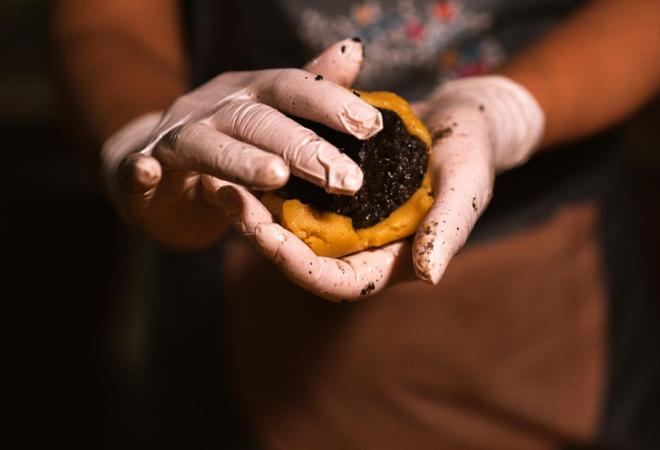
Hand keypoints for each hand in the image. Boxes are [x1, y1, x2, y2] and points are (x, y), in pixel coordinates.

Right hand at [101, 38, 380, 248]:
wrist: (159, 161)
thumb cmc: (230, 141)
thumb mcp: (272, 111)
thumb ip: (311, 87)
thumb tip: (354, 50)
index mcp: (252, 94)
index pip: (294, 89)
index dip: (332, 104)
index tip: (373, 126)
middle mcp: (216, 108)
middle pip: (260, 121)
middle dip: (305, 147)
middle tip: (348, 179)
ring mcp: (177, 137)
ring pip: (208, 145)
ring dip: (241, 160)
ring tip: (276, 177)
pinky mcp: (142, 169)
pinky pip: (137, 166)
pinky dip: (140, 169)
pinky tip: (147, 171)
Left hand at [219, 75, 543, 300]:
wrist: (464, 118)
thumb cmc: (473, 155)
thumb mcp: (467, 187)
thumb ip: (448, 231)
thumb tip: (428, 276)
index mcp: (388, 259)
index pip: (336, 281)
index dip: (299, 266)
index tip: (264, 236)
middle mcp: (360, 245)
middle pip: (301, 256)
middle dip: (261, 233)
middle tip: (226, 197)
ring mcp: (345, 217)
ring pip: (290, 225)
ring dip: (255, 207)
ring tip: (221, 178)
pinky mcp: (335, 187)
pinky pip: (296, 190)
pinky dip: (270, 179)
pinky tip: (243, 156)